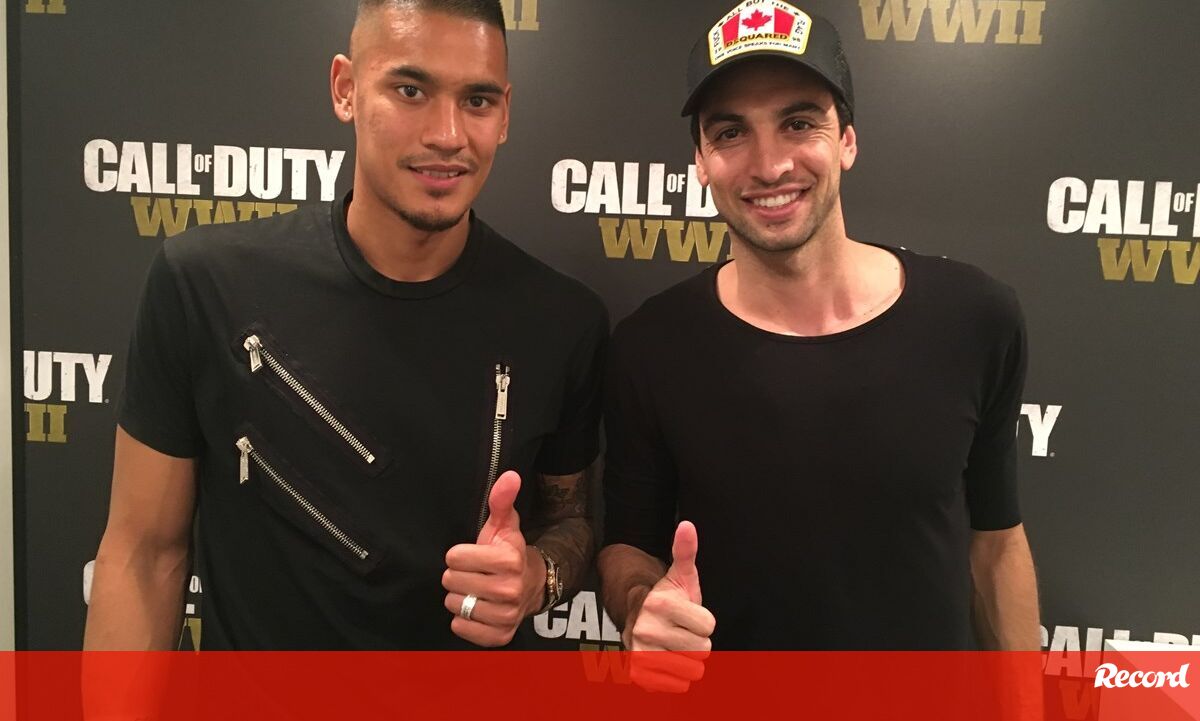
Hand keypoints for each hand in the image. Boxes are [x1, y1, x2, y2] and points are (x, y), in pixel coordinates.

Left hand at [443, 471, 544, 646]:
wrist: (531, 586)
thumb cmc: (509, 552)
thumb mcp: (504, 524)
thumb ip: (501, 499)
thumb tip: (510, 475)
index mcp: (509, 560)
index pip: (454, 558)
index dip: (459, 554)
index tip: (471, 554)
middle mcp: (510, 590)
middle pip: (451, 582)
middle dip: (458, 576)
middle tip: (473, 573)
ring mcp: (506, 615)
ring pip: (455, 606)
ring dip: (459, 598)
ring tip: (474, 590)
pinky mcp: (499, 636)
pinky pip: (461, 628)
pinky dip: (463, 620)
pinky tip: (475, 608)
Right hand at [626, 521, 715, 692]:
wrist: (634, 617)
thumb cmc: (666, 598)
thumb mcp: (679, 575)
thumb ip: (685, 551)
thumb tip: (688, 525)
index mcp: (660, 604)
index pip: (709, 626)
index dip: (703, 621)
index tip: (689, 615)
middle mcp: (646, 630)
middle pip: (703, 650)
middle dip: (697, 642)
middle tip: (682, 632)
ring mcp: (641, 654)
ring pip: (692, 671)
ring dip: (689, 661)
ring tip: (676, 646)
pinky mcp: (640, 674)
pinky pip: (677, 686)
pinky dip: (677, 678)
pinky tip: (668, 662)